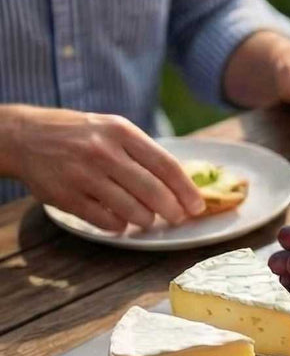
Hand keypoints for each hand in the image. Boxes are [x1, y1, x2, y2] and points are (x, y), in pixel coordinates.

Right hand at [0, 105, 205, 231]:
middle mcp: (105, 153)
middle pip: (151, 190)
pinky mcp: (66, 196)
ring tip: (148, 220)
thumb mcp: (114, 129)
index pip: (166, 165)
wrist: (27, 137)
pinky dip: (117, 226)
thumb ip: (142, 152)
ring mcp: (84, 175)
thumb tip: (177, 181)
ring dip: (145, 220)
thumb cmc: (82, 134)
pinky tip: (121, 224)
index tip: (197, 206)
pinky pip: (102, 219)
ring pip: (129, 208)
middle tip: (178, 219)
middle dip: (171, 210)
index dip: (185, 189)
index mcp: (123, 133)